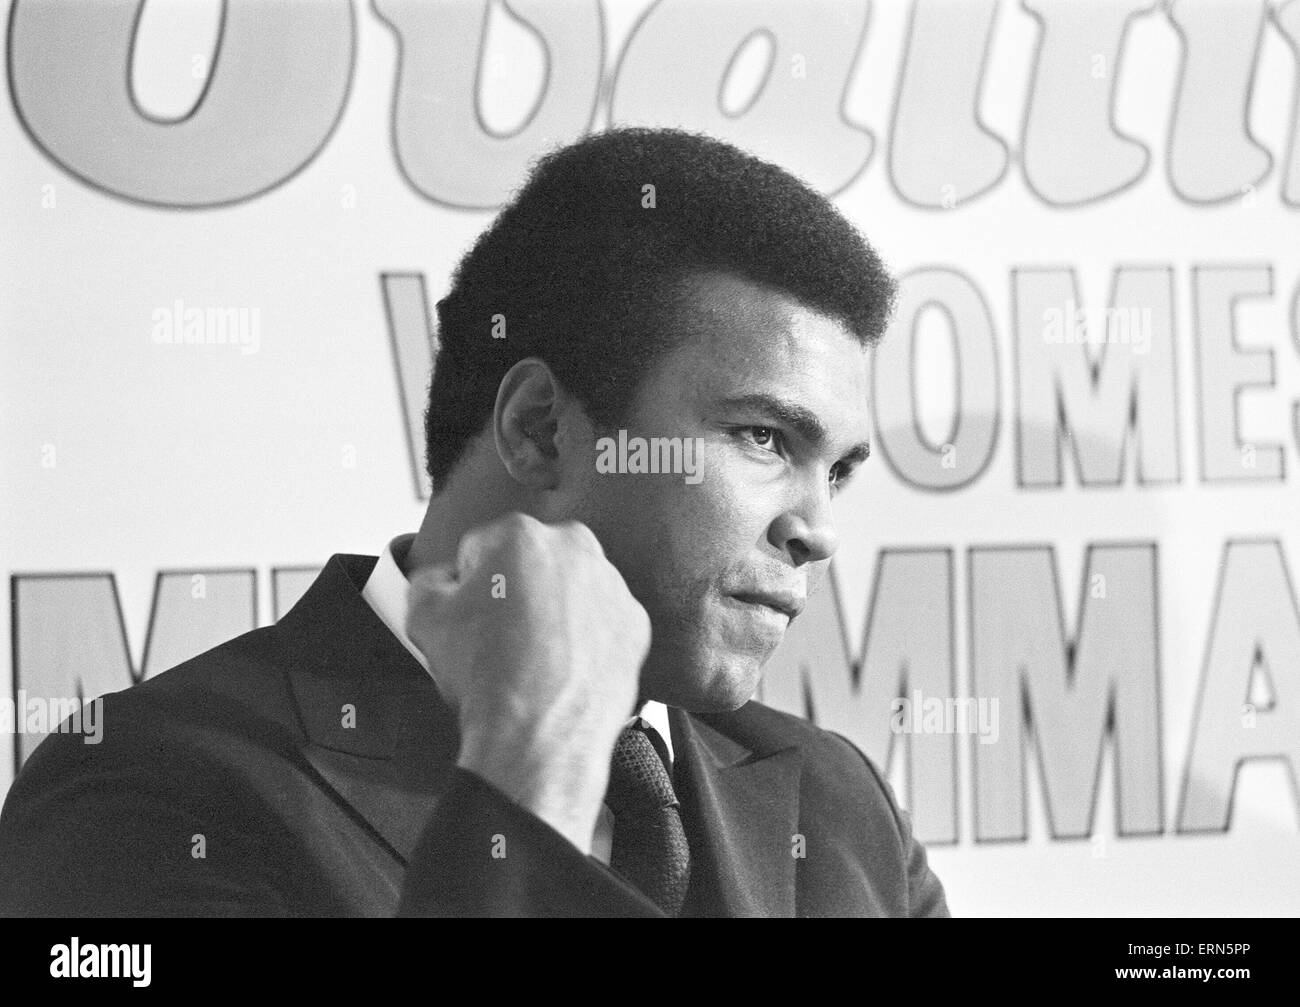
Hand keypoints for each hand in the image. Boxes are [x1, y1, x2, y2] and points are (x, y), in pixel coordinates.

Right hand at [405, 512, 651, 852]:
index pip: (482, 548)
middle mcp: (576, 549)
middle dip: (516, 590)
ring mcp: (612, 587)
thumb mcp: (424, 617)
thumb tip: (442, 578)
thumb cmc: (488, 680)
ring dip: (553, 612)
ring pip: (570, 590)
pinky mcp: (635, 624)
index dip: (470, 584)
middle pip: (532, 563)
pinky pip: (601, 621)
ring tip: (532, 657)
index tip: (473, 612)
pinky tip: (563, 667)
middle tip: (501, 636)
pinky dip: (585, 638)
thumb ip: (428, 580)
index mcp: (522, 535)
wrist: (537, 739)